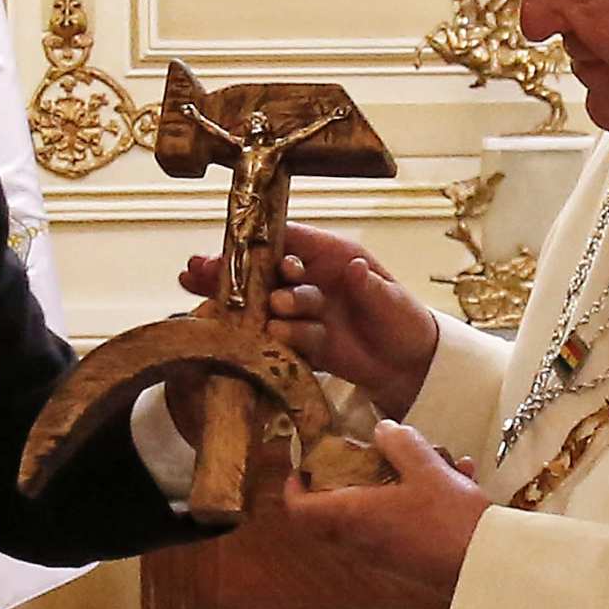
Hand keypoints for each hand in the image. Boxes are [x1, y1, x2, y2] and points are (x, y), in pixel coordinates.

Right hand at [179, 222, 438, 418]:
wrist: (410, 367)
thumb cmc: (405, 321)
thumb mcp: (394, 301)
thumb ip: (372, 287)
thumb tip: (356, 270)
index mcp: (332, 257)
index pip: (289, 241)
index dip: (258, 242)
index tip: (231, 246)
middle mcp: (311, 280)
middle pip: (263, 271)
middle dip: (231, 272)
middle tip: (198, 273)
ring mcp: (303, 312)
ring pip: (265, 305)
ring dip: (248, 308)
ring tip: (229, 310)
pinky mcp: (300, 343)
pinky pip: (275, 339)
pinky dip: (259, 339)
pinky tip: (236, 338)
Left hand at [280, 422, 487, 590]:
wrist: (484, 566)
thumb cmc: (448, 518)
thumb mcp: (425, 468)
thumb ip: (399, 444)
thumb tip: (382, 430)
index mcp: (353, 516)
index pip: (299, 510)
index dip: (294, 487)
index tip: (304, 465)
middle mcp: (360, 540)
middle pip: (331, 513)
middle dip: (344, 481)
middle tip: (362, 458)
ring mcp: (383, 553)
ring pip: (371, 515)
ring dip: (392, 485)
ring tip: (432, 458)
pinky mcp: (407, 559)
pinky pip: (401, 523)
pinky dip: (419, 501)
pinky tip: (460, 475)